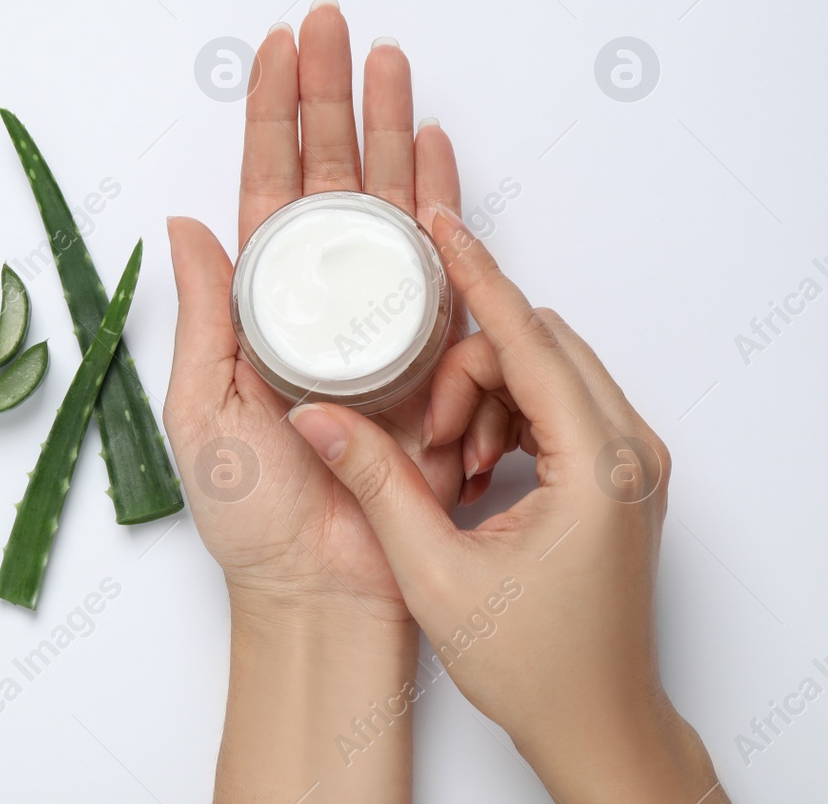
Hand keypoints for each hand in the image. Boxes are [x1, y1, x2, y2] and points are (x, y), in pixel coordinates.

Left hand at [164, 1, 464, 799]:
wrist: (325, 590)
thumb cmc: (252, 516)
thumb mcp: (201, 409)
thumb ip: (203, 314)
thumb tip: (184, 224)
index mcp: (257, 306)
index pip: (263, 188)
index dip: (268, 117)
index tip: (275, 49)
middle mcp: (318, 300)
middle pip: (326, 175)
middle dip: (329, 97)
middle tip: (333, 22)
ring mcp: (377, 319)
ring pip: (384, 201)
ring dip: (387, 128)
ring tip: (388, 59)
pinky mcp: (430, 352)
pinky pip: (440, 262)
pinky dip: (441, 201)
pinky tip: (435, 148)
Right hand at [288, 205, 728, 802]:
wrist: (596, 721)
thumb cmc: (537, 665)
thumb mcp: (436, 572)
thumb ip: (375, 480)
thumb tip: (314, 415)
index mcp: (599, 467)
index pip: (529, 338)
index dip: (476, 275)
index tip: (437, 222)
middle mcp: (630, 451)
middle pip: (537, 345)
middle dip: (467, 368)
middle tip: (426, 432)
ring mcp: (631, 460)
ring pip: (545, 369)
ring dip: (485, 396)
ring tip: (453, 467)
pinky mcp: (619, 472)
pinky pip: (557, 402)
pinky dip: (507, 417)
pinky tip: (475, 470)